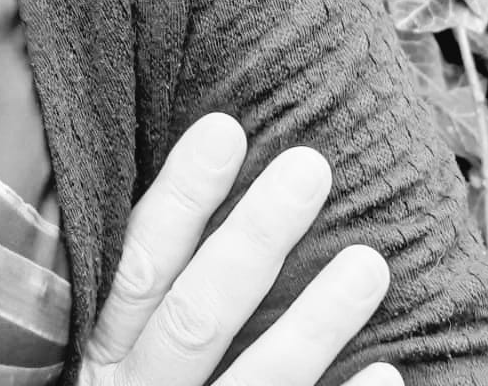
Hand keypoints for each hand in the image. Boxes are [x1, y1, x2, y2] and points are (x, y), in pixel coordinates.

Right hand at [80, 114, 402, 385]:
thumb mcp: (100, 353)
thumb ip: (132, 293)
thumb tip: (184, 189)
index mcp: (102, 352)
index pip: (139, 262)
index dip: (182, 195)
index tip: (227, 127)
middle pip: (198, 313)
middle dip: (256, 236)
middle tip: (310, 167)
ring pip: (258, 382)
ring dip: (317, 321)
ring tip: (371, 263)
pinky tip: (386, 374)